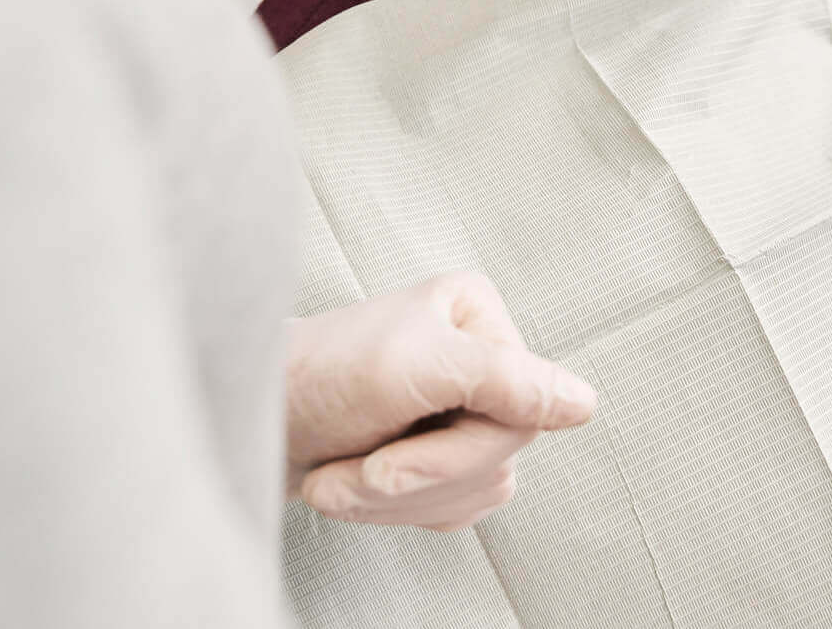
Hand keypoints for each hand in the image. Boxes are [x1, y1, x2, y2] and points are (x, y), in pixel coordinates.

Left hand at [285, 271, 595, 530]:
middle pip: (500, 454)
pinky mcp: (437, 454)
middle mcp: (479, 358)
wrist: (247, 421)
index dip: (455, 450)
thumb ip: (506, 381)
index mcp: (479, 317)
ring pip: (479, 488)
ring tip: (343, 475)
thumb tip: (583, 404)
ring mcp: (460, 409)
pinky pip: (453, 508)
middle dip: (416, 479)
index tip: (386, 456)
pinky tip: (356, 482)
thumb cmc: (316, 376)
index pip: (521, 407)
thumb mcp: (417, 367)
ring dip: (399, 501)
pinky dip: (397, 513)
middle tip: (356, 469)